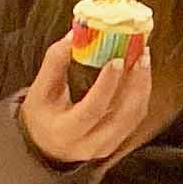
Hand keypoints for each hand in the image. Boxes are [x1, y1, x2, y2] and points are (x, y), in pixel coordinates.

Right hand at [18, 29, 161, 167]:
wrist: (44, 143)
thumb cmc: (41, 113)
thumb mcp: (39, 90)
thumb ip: (54, 63)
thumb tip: (75, 35)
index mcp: (64, 132)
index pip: (91, 111)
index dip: (106, 86)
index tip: (117, 60)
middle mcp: (88, 145)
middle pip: (120, 117)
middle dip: (135, 84)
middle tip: (140, 56)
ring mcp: (105, 147)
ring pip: (133, 116)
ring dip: (142, 86)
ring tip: (143, 58)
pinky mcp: (117, 143)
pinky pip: (135, 118)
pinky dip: (141, 93)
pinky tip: (140, 73)